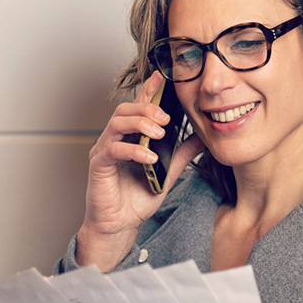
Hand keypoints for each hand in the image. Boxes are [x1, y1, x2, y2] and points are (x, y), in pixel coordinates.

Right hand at [76, 71, 204, 270]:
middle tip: (167, 117)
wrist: (120, 225)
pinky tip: (149, 157)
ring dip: (140, 124)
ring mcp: (104, 151)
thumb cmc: (137, 199)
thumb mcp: (167, 173)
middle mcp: (115, 140)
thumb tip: (203, 136)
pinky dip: (133, 150)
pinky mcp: (98, 166)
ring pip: (117, 123)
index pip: (139, 107)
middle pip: (126, 109)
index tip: (163, 77)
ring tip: (159, 134)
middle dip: (147, 108)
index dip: (149, 90)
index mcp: (130, 137)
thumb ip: (182, 153)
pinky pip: (113, 150)